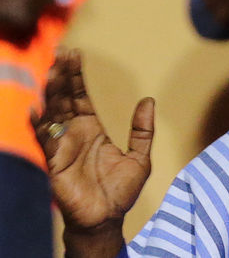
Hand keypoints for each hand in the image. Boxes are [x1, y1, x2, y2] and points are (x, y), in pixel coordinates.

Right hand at [31, 50, 153, 256]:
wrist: (108, 219)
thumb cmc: (121, 191)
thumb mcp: (140, 156)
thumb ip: (143, 129)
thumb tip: (148, 99)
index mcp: (92, 130)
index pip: (80, 97)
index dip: (76, 76)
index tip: (74, 54)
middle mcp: (74, 134)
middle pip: (65, 99)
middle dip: (63, 76)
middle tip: (63, 52)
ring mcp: (63, 147)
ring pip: (53, 114)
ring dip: (51, 94)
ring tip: (52, 72)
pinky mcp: (56, 163)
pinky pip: (45, 142)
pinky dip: (40, 126)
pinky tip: (36, 109)